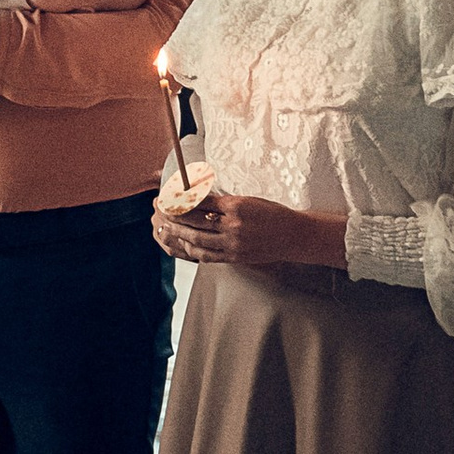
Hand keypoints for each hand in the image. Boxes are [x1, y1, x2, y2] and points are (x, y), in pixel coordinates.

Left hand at [152, 185, 345, 270]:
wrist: (295, 236)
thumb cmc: (272, 214)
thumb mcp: (248, 200)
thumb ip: (223, 202)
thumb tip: (196, 198)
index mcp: (236, 206)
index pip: (200, 202)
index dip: (181, 199)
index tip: (168, 195)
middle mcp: (232, 226)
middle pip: (193, 221)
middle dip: (172, 215)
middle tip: (159, 209)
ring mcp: (233, 244)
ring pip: (196, 240)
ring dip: (177, 234)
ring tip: (164, 228)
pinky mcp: (235, 258)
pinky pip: (207, 255)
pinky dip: (192, 250)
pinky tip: (182, 244)